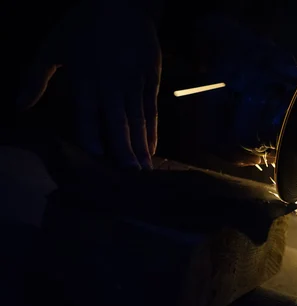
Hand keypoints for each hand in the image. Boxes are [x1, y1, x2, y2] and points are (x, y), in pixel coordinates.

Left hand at [18, 0, 161, 169]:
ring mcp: (134, 83)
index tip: (97, 158)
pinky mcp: (151, 80)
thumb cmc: (84, 26)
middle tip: (130, 175)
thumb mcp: (53, 47)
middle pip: (118, 122)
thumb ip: (36, 78)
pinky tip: (153, 148)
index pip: (88, 114)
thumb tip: (20, 106)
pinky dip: (153, 131)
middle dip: (124, 150)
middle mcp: (111, 85)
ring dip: (141, 147)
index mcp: (86, 78)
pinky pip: (152, 111)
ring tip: (145, 169)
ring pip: (138, 120)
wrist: (123, 5)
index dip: (92, 136)